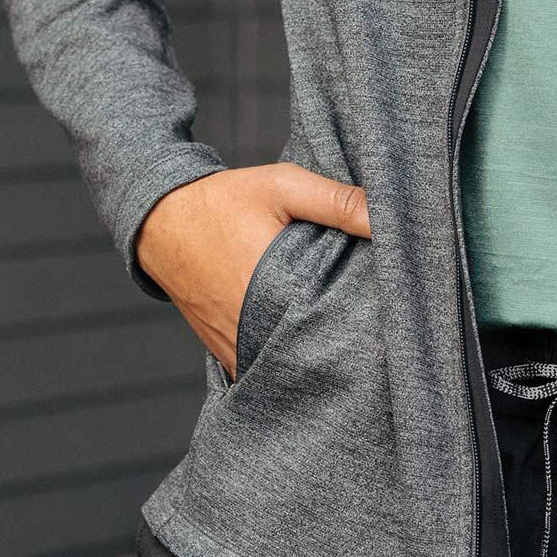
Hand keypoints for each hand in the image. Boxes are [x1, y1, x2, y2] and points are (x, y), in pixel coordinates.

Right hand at [137, 163, 372, 377]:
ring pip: (292, 369)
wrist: (160, 221)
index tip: (396, 317)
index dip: (372, 327)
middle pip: (319, 356)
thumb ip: (337, 201)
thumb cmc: (224, 201)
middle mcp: (254, 332)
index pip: (340, 328)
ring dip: (318, 355)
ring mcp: (238, 350)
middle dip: (349, 345)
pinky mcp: (227, 355)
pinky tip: (310, 340)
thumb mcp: (283, 186)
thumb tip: (390, 216)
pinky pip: (266, 368)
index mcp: (275, 292)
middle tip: (381, 333)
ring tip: (351, 338)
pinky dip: (288, 359)